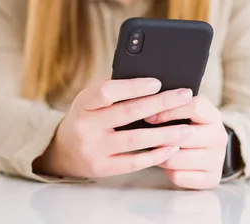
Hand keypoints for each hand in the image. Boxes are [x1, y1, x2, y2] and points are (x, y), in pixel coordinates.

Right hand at [33, 78, 194, 178]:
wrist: (63, 151)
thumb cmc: (86, 117)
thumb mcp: (91, 100)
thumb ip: (114, 92)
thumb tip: (151, 83)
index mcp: (84, 104)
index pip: (108, 92)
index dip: (133, 87)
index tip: (157, 83)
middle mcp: (86, 126)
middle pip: (127, 113)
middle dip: (160, 104)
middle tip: (184, 96)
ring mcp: (94, 149)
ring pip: (135, 140)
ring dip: (164, 133)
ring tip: (186, 128)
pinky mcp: (103, 168)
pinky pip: (133, 162)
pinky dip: (155, 155)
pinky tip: (172, 147)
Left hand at [145, 96, 228, 189]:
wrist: (206, 152)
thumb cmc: (188, 128)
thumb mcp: (186, 113)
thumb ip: (172, 107)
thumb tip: (147, 107)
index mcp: (213, 115)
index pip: (194, 107)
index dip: (168, 110)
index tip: (150, 117)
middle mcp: (219, 137)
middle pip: (182, 136)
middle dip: (159, 137)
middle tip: (145, 137)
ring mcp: (217, 160)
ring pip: (176, 159)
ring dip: (159, 156)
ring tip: (154, 150)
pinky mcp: (211, 179)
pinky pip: (178, 176)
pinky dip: (167, 172)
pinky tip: (166, 163)